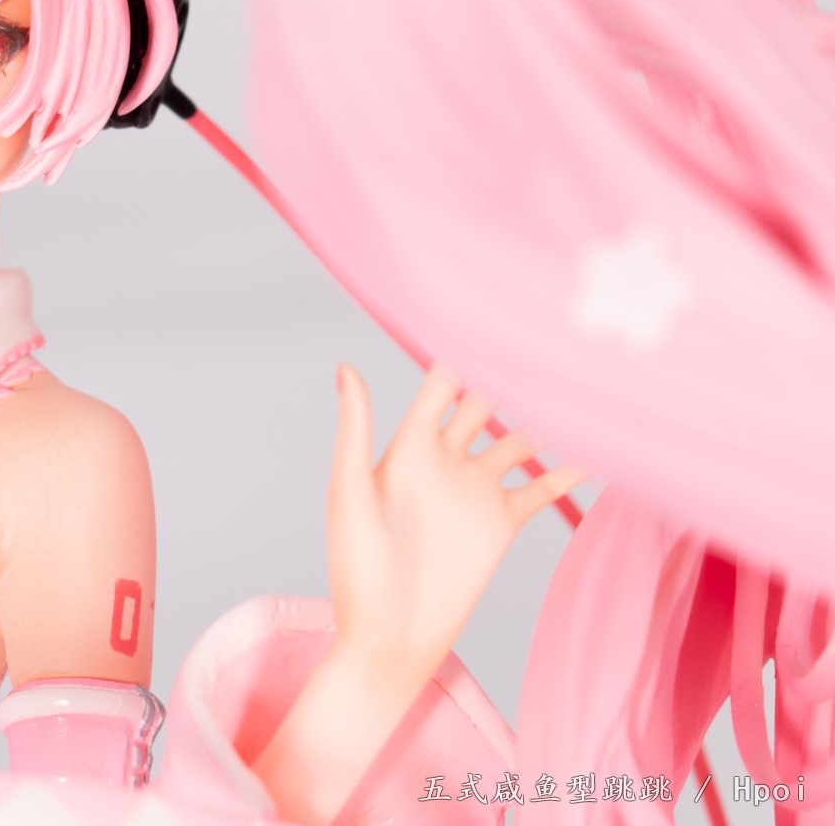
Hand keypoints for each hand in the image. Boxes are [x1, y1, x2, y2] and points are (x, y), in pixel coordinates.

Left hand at [326, 363, 584, 682]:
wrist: (391, 636)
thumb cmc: (358, 568)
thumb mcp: (351, 492)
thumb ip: (356, 430)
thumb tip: (345, 367)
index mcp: (409, 446)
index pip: (441, 386)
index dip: (465, 352)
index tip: (494, 313)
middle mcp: (447, 459)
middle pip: (487, 403)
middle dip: (513, 374)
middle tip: (551, 336)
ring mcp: (477, 489)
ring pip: (521, 438)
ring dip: (548, 415)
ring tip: (584, 382)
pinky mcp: (502, 522)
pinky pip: (544, 486)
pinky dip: (572, 468)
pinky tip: (603, 446)